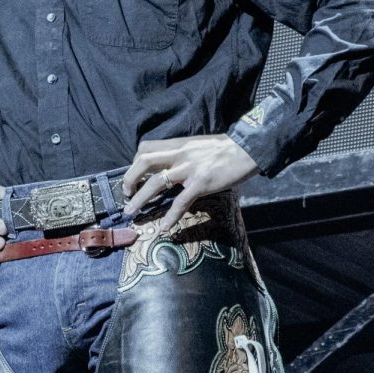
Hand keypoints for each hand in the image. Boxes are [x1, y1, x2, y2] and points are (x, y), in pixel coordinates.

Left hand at [122, 134, 258, 230]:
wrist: (247, 149)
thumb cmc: (223, 149)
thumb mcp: (196, 146)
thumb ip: (181, 154)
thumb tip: (168, 167)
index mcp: (177, 144)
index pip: (145, 148)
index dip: (134, 163)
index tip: (133, 177)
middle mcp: (180, 154)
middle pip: (144, 161)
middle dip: (129, 179)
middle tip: (126, 194)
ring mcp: (190, 168)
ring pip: (157, 182)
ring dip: (140, 199)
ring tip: (131, 212)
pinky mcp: (202, 183)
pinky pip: (181, 201)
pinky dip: (171, 216)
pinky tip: (165, 228)